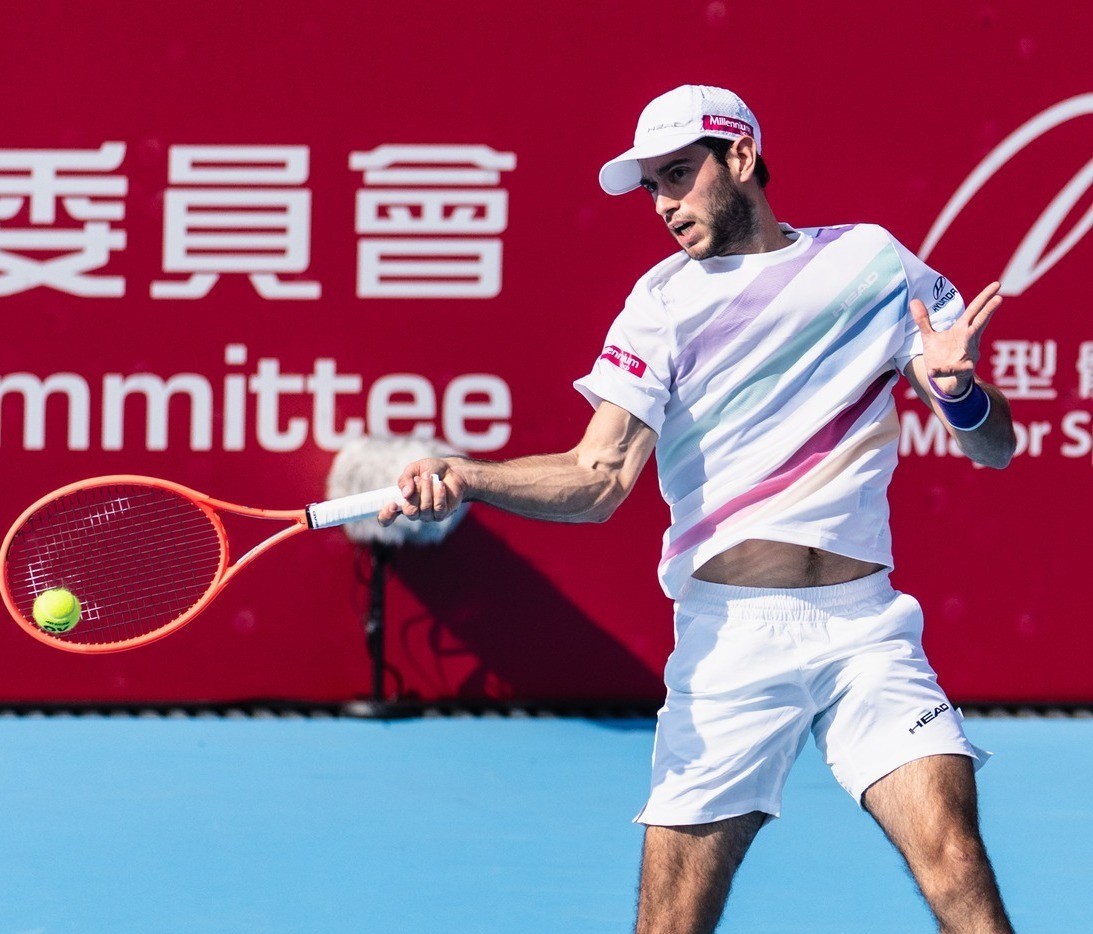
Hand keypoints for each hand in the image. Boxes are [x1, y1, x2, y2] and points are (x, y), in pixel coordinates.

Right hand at [377, 457, 465, 525]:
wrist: (452, 470)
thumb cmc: (430, 470)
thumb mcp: (414, 469)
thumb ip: (405, 479)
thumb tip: (405, 493)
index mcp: (402, 502)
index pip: (386, 518)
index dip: (386, 516)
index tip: (392, 504)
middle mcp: (414, 512)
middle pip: (410, 511)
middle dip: (415, 492)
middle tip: (419, 478)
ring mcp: (428, 515)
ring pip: (425, 508)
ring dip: (427, 489)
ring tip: (430, 476)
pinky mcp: (442, 514)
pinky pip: (438, 508)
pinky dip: (439, 494)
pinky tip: (440, 484)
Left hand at [911, 281, 1002, 395]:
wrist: (944, 382)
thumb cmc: (942, 356)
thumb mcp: (930, 337)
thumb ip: (923, 320)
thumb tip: (914, 300)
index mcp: (963, 330)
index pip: (975, 310)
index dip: (985, 298)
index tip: (997, 285)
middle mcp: (969, 340)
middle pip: (980, 323)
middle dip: (988, 311)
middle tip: (999, 298)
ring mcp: (969, 355)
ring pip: (971, 344)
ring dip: (972, 336)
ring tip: (970, 330)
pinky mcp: (962, 371)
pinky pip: (953, 369)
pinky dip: (943, 369)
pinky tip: (932, 370)